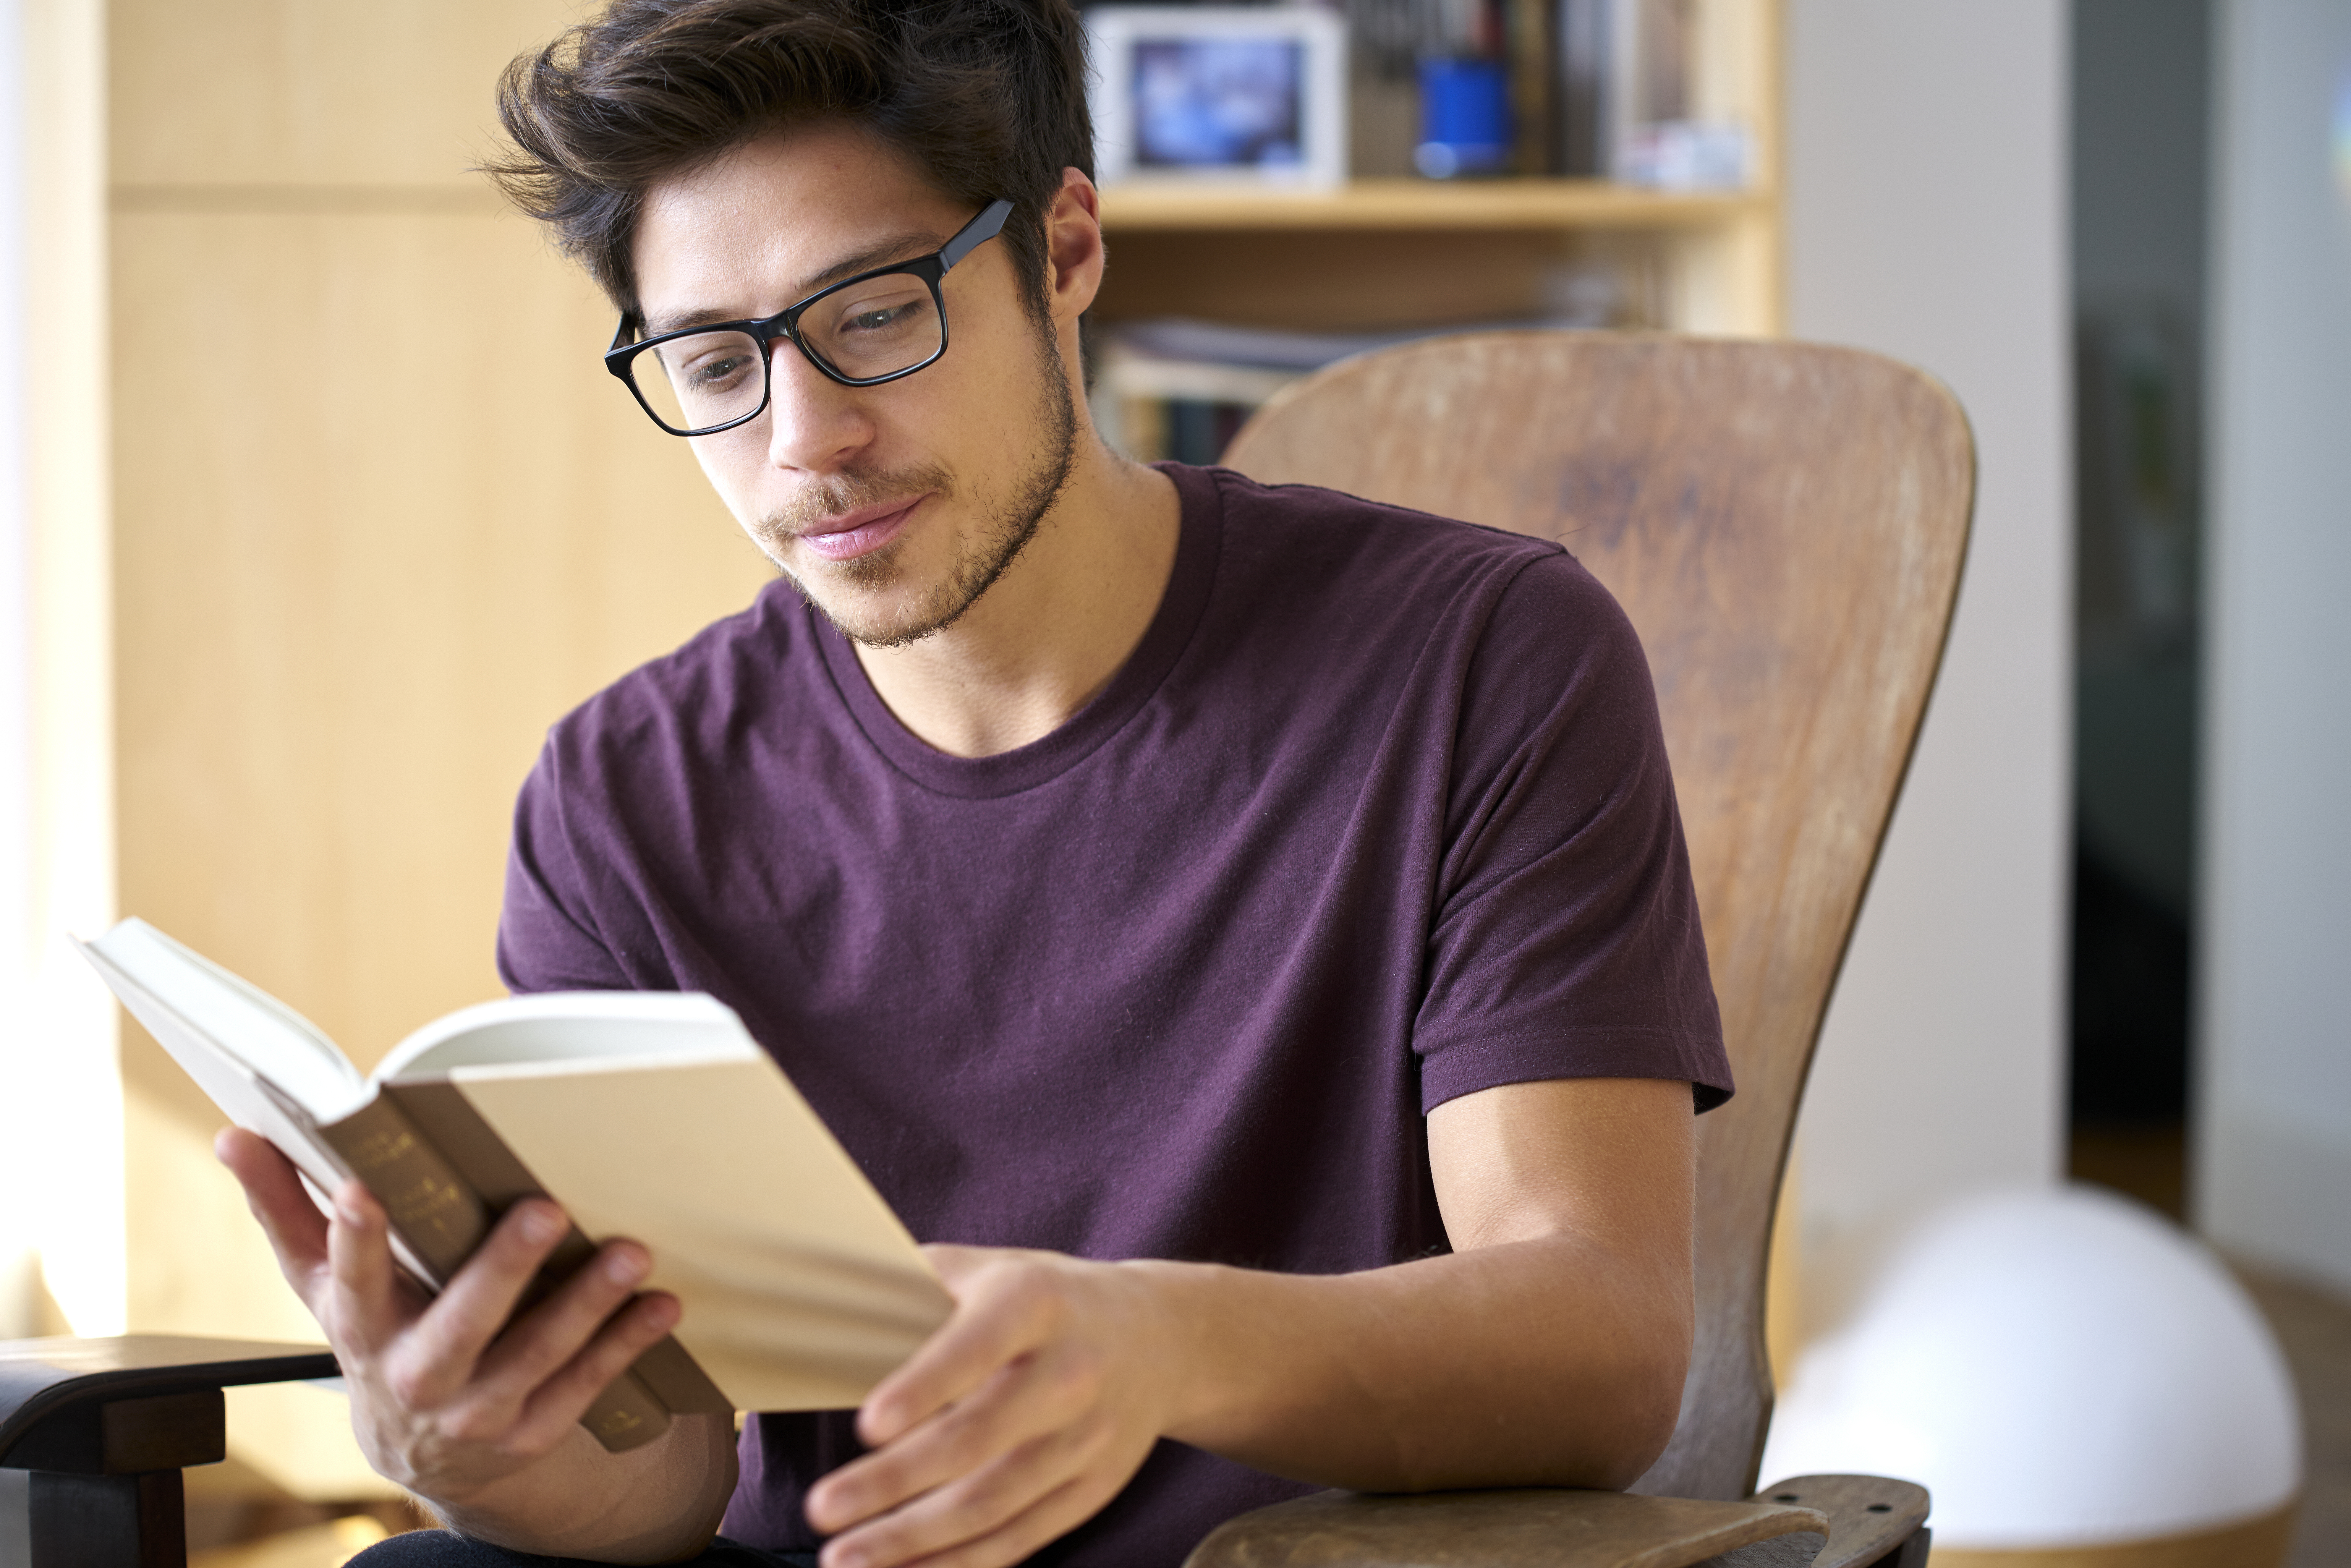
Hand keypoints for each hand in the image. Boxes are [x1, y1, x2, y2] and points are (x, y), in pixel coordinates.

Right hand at [214, 1127, 682, 1508]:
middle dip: (500, 1270)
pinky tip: (660, 1306)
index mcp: (363, 1328)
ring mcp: (477, 1411)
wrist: (419, 1445)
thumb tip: (233, 1135)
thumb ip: (284, 1206)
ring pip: (534, 1358)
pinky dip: (623, 1346)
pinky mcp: (530, 1432)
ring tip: (631, 1252)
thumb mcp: (324, 1281)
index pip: (349, 1278)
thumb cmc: (376, 1329)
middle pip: (457, 1325)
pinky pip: (583, 1389)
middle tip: (545, 1211)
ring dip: (585, 1305)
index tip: (361, 1186)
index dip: (353, 1236)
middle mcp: (416, 1376)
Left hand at [804, 1245, 1183, 1567]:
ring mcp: (1087, 1439)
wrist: (1162, 1337)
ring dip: (913, 1539)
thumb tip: (823, 1302)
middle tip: (822, 1507)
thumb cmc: (1047, 1299)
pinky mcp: (1093, 1489)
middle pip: (979, 1438)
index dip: (926, 1386)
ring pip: (994, 1503)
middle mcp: (1069, 1373)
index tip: (869, 1423)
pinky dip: (958, 1564)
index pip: (978, 1346)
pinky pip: (1019, 1538)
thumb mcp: (992, 1268)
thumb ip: (915, 1282)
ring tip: (843, 1557)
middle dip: (895, 1481)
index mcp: (1036, 1304)